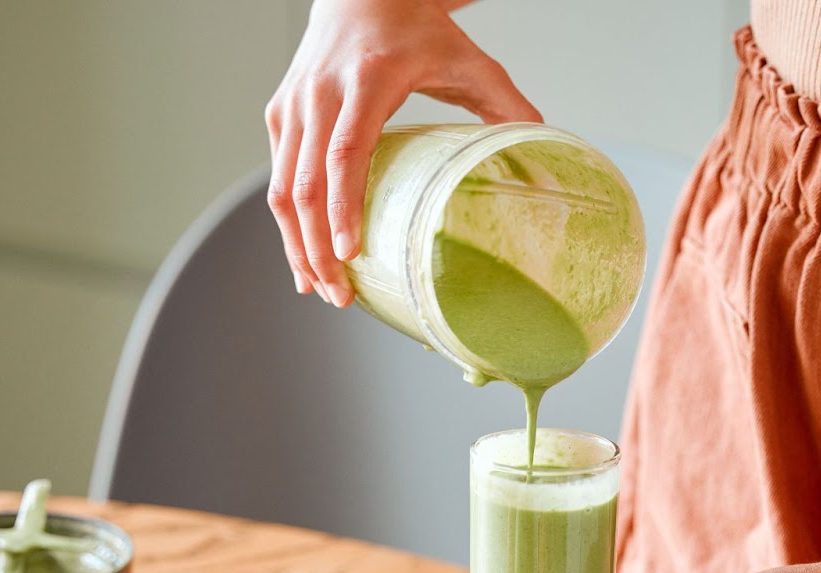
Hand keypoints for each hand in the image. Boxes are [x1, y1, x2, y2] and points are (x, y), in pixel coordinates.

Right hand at [265, 0, 540, 306]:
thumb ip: (507, 102)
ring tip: (322, 291)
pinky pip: (277, 180)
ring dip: (299, 247)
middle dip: (317, 249)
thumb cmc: (415, 28)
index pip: (345, 150)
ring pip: (281, 190)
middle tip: (341, 296)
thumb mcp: (469, 58)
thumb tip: (543, 150)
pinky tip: (305, 262)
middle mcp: (319, 92)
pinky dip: (289, 226)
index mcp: (366, 80)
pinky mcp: (278, 115)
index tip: (349, 253)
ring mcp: (292, 105)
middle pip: (304, 185)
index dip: (343, 206)